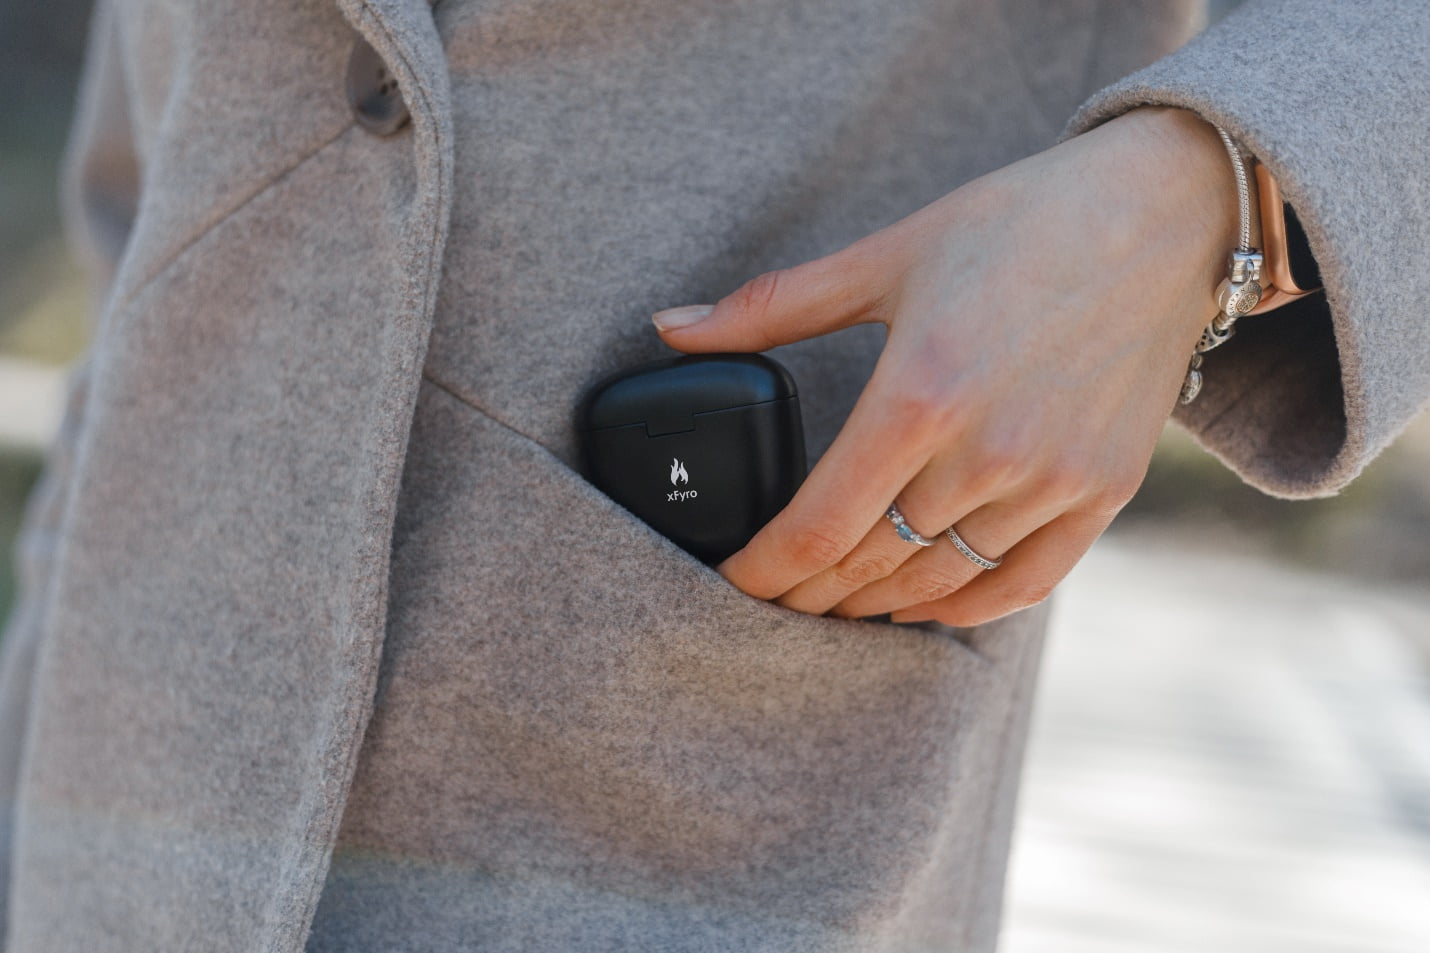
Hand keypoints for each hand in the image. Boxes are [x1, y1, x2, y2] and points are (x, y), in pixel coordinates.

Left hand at [652, 106, 1237, 625]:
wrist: (1165, 213)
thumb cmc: (1018, 224)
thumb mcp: (887, 255)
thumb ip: (771, 307)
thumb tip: (670, 329)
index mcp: (918, 394)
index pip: (816, 526)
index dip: (762, 571)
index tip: (732, 581)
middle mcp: (986, 453)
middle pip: (869, 564)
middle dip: (808, 591)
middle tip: (775, 595)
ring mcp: (1052, 481)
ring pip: (938, 583)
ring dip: (875, 603)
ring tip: (835, 601)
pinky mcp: (1102, 493)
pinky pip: (1021, 584)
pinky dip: (962, 606)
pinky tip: (923, 601)